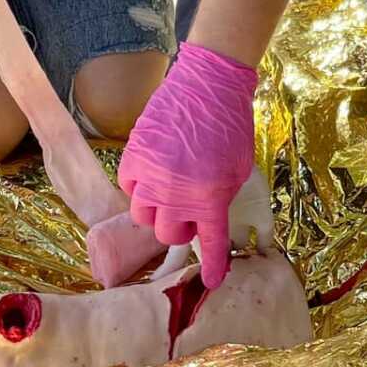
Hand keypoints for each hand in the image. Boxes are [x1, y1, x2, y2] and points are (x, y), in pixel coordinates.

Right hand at [117, 43, 256, 289]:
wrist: (208, 84)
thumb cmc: (229, 126)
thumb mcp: (237, 170)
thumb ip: (219, 199)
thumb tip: (204, 220)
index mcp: (209, 199)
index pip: (208, 245)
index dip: (211, 267)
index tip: (210, 282)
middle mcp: (175, 195)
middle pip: (167, 234)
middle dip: (179, 228)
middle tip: (189, 212)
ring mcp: (150, 177)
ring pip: (142, 216)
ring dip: (156, 210)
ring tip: (168, 192)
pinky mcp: (133, 157)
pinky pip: (128, 187)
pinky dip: (139, 186)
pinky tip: (152, 173)